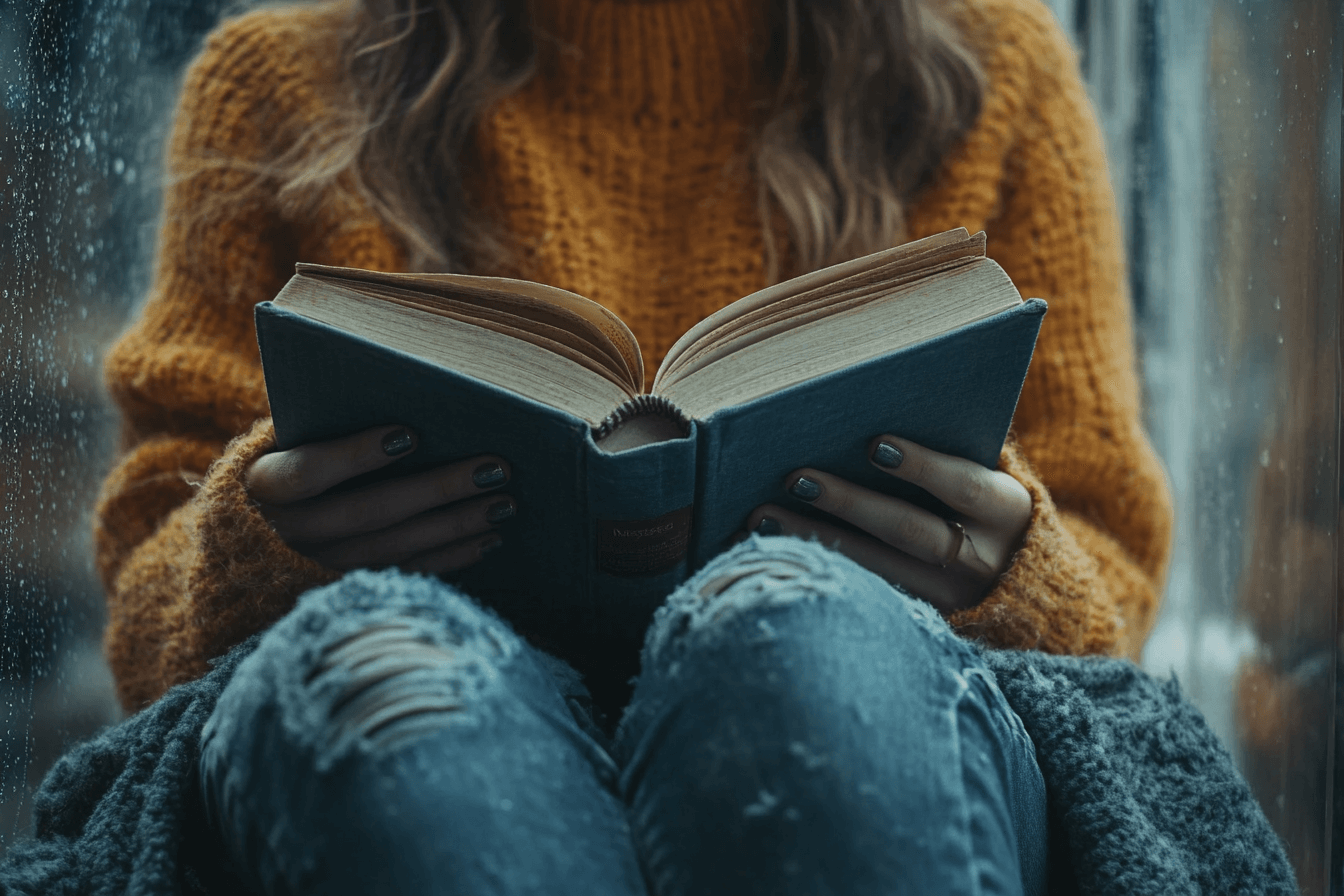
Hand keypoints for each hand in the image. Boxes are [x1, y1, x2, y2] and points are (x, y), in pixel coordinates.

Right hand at [245, 424, 512, 574]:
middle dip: (436, 490)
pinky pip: (404, 575)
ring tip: (503, 502)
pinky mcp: (347, 592)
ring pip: (393, 549)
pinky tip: (486, 538)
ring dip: (454, 526)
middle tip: (493, 467)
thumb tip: (400, 392)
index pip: (309, 472)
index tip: (410, 435)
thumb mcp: (281, 444)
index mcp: (262, 487)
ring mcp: (316, 571)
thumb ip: (322, 423)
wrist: (248, 545)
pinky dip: (449, 559)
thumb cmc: (281, 470)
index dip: (357, 455)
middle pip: (368, 513)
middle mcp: (287, 535)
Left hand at [745, 435, 1031, 613]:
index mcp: (1008, 510)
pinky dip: (815, 568)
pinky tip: (769, 549)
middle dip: (850, 504)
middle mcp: (982, 559)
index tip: (876, 445)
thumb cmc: (985, 503)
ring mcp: (950, 598)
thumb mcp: (988, 475)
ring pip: (876, 570)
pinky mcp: (920, 620)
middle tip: (796, 477)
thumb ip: (950, 445)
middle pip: (909, 532)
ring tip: (762, 516)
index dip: (923, 467)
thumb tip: (869, 405)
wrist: (1025, 582)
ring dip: (815, 540)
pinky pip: (862, 593)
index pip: (964, 486)